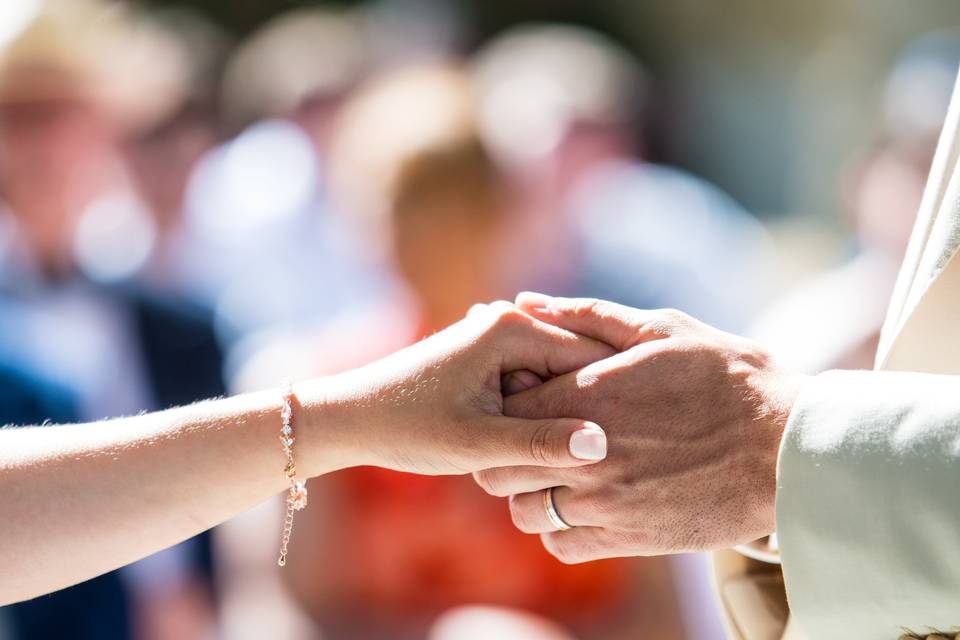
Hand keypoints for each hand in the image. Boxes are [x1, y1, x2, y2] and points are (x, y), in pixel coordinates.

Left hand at [314, 302, 614, 475]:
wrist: (353, 418)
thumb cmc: (408, 429)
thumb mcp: (478, 443)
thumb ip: (540, 443)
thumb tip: (601, 446)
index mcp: (511, 328)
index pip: (589, 358)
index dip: (613, 401)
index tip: (639, 440)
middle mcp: (507, 321)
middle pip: (574, 366)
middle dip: (587, 408)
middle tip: (612, 454)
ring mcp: (497, 336)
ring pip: (555, 377)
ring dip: (562, 412)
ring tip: (576, 454)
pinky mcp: (489, 355)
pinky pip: (533, 380)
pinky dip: (540, 410)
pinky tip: (542, 442)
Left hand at [473, 294, 806, 562]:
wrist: (788, 446)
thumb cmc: (729, 377)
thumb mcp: (661, 329)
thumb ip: (586, 316)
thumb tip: (525, 300)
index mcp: (584, 397)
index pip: (503, 405)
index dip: (505, 400)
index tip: (526, 396)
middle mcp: (581, 454)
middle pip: (498, 464)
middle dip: (506, 449)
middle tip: (533, 438)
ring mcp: (603, 502)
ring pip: (523, 511)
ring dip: (530, 492)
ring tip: (558, 473)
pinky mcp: (627, 538)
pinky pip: (560, 545)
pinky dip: (560, 528)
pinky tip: (583, 504)